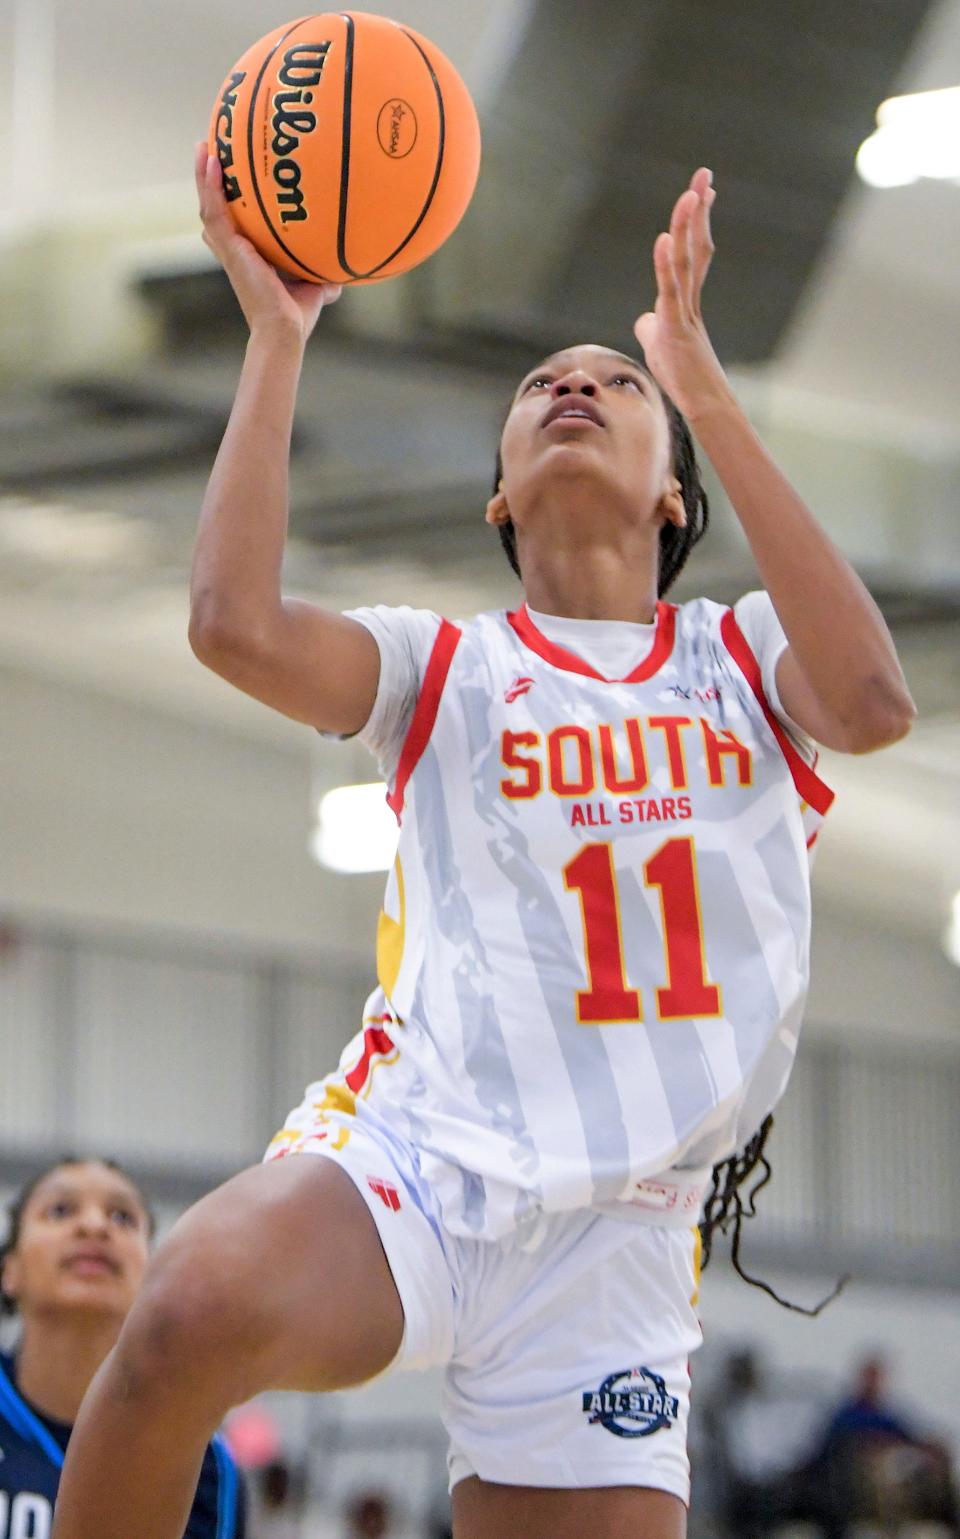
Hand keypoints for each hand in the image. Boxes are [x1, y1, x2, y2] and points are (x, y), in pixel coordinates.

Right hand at [194, 142, 341, 344]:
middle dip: (208, 182)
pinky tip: (212, 161)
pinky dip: (210, 186)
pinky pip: (215, 211)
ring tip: (203, 145)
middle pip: (214, 210)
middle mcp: (234, 251)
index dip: (226, 203)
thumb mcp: (314, 288)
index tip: (227, 179)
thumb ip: (324, 276)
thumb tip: (343, 275)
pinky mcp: (230, 250)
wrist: (284, 330)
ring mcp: (229, 250)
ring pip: (209, 206)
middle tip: (208, 152)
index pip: (231, 226)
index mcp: (248, 257)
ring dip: (203, 176)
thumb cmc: (296, 316)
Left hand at [633, 168, 728, 421]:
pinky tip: (664, 239)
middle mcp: (690, 300)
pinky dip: (666, 264)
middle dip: (699, 208)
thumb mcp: (660, 346)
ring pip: (687, 262)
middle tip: (704, 173)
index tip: (704, 191)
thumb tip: (643, 318)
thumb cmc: (684, 379)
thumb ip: (652, 327)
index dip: (697, 222)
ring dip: (687, 227)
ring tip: (689, 194)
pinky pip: (671, 291)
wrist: (705, 404)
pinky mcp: (677, 328)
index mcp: (687, 301)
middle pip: (696, 245)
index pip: (695, 253)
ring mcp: (686, 312)